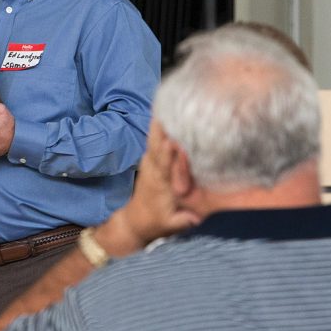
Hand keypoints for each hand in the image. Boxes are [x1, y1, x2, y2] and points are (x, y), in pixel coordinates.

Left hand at [110, 120, 200, 247]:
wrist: (135, 221)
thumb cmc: (157, 222)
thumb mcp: (170, 225)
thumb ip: (182, 221)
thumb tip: (195, 219)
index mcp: (159, 185)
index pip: (164, 167)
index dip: (168, 154)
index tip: (173, 141)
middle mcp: (153, 172)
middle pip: (156, 147)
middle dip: (161, 130)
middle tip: (168, 109)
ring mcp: (148, 165)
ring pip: (153, 141)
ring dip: (158, 124)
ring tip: (165, 104)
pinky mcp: (148, 162)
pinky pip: (153, 142)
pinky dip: (157, 128)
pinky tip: (162, 114)